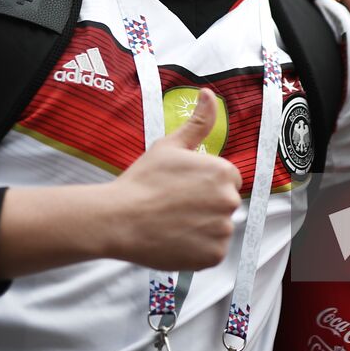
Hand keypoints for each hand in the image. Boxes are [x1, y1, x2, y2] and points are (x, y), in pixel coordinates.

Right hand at [106, 90, 241, 270]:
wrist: (120, 219)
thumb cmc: (143, 180)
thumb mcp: (170, 145)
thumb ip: (198, 121)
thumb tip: (210, 94)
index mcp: (224, 172)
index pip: (225, 179)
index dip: (202, 184)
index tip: (180, 188)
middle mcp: (229, 201)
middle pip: (223, 204)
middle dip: (203, 206)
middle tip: (173, 206)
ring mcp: (222, 231)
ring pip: (217, 229)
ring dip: (200, 228)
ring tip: (172, 223)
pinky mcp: (214, 256)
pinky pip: (211, 252)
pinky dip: (196, 249)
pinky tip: (174, 239)